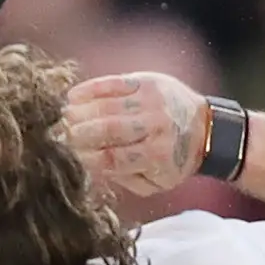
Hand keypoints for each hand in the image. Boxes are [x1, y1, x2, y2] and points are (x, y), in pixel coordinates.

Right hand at [63, 71, 209, 197]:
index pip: (111, 158)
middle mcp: (154, 126)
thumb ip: (122, 178)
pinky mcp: (146, 81)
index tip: (66, 157)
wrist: (206, 127)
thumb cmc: (174, 160)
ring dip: (77, 112)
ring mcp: (150, 101)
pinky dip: (87, 90)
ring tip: (62, 120)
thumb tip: (87, 168)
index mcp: (156, 155)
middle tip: (58, 137)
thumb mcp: (154, 182)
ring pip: (105, 106)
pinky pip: (110, 83)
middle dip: (76, 134)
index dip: (83, 157)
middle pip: (105, 129)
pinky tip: (72, 98)